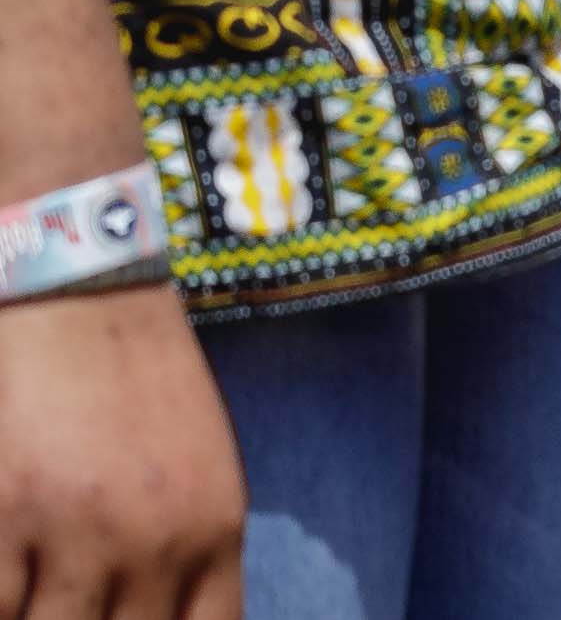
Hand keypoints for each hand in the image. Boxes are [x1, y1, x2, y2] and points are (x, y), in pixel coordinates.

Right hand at [0, 274, 241, 619]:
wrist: (81, 298)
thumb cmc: (140, 384)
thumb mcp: (197, 472)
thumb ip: (188, 552)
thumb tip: (167, 612)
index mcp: (212, 531)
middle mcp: (154, 541)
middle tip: (76, 601)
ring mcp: (77, 531)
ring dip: (40, 612)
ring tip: (40, 583)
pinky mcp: (6, 510)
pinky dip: (1, 593)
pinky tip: (8, 563)